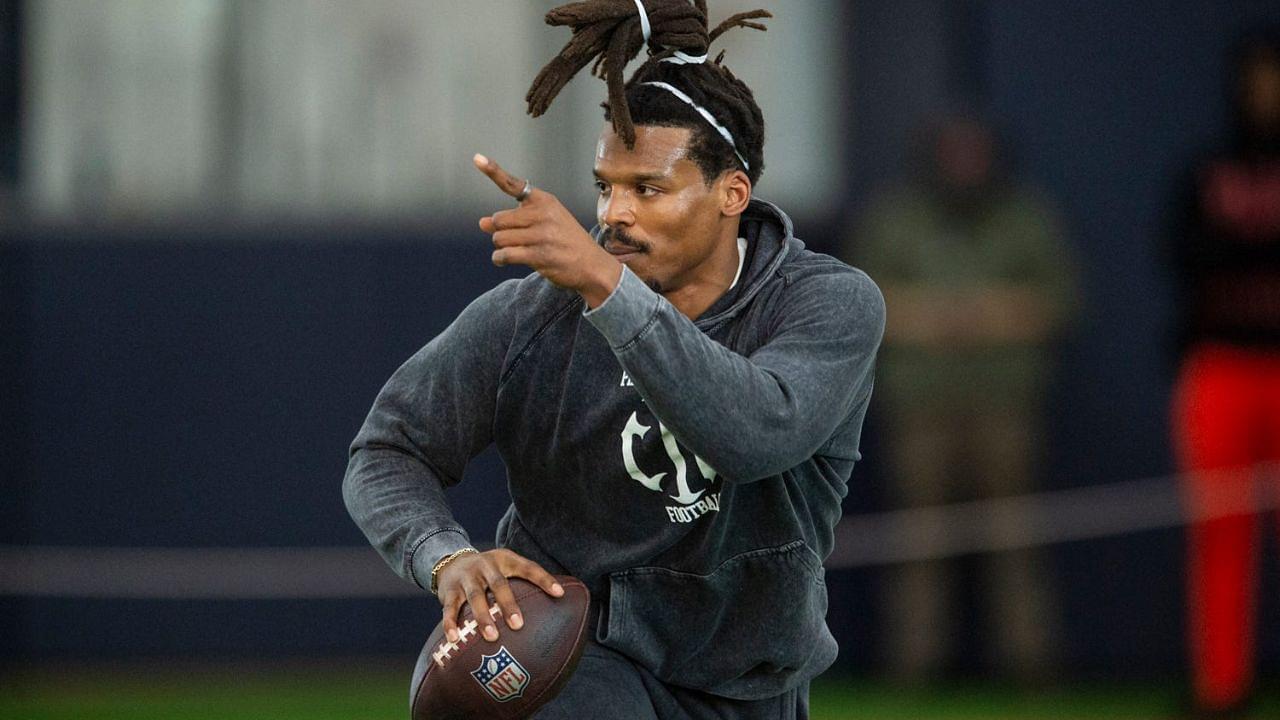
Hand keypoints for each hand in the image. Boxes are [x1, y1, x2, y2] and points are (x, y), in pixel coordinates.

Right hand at [435, 547, 564, 643]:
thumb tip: (559, 603)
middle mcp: (486, 566)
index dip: (544, 579)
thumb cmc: (489, 572)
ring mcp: (467, 578)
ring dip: (483, 617)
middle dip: (508, 604)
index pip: (528, 567)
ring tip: (492, 637)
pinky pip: (449, 608)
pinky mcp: (449, 590)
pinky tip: (455, 639)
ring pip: (474, 597)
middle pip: (498, 584)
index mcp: (505, 560)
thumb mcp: (506, 568)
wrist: (451, 562)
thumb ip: (526, 583)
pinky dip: (451, 623)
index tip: (559, 594)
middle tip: (518, 625)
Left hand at [474, 153, 620, 306]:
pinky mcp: (539, 255)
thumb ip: (513, 220)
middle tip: (514, 238)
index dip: (493, 171)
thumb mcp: (544, 223)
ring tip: (512, 251)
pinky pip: (504, 254)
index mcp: (545, 200)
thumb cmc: (565, 241)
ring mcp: (541, 235)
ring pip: (499, 238)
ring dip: (500, 247)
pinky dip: (499, 258)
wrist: (592, 265)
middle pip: (499, 220)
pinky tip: (503, 260)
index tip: (477, 158)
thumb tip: (482, 223)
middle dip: (500, 231)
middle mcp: (543, 214)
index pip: (513, 184)